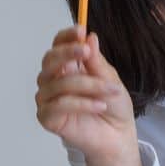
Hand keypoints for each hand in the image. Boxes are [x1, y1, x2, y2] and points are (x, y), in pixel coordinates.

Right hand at [35, 24, 142, 165]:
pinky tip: (99, 105)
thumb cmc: (113, 107)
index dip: (66, 36)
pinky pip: (59, 104)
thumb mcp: (110, 80)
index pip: (58, 45)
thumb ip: (97, 62)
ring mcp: (47, 98)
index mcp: (67, 66)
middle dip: (68, 52)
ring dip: (87, 84)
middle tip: (86, 51)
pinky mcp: (47, 117)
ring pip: (59, 83)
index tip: (81, 29)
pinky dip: (82, 103)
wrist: (118, 136)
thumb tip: (89, 37)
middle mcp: (53, 80)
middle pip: (49, 60)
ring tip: (109, 91)